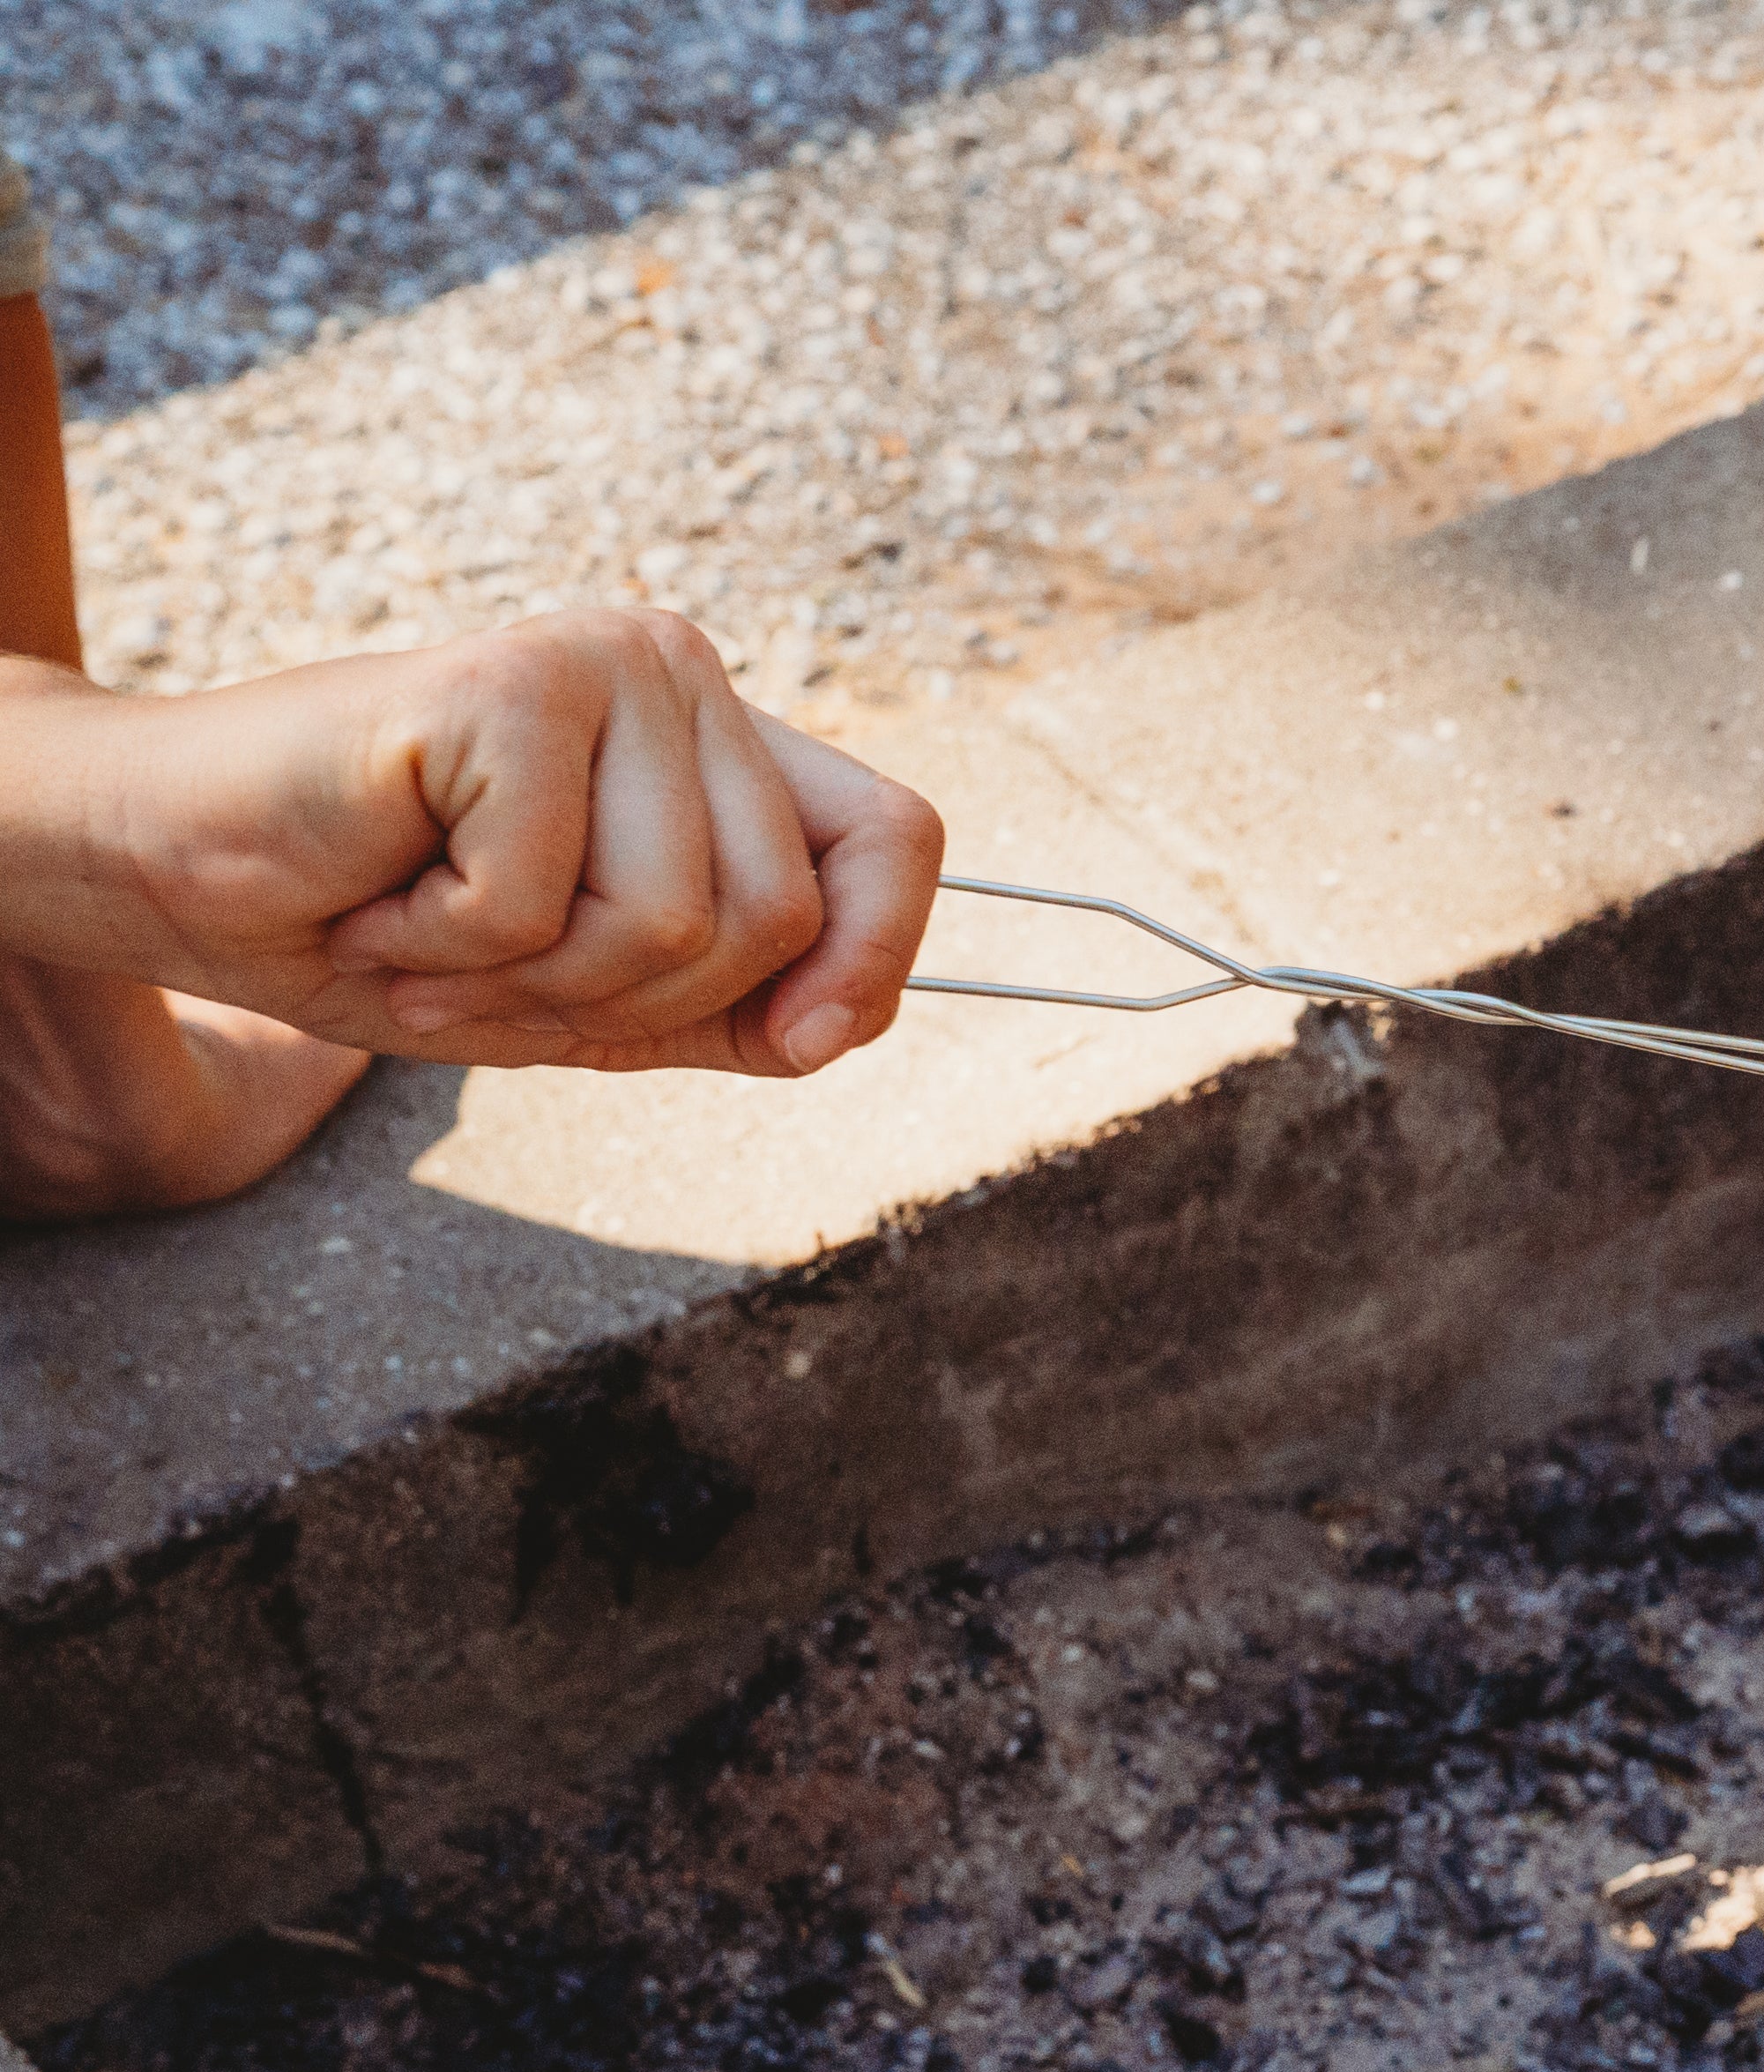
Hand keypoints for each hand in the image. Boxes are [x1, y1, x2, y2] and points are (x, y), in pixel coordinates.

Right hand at [0, 609, 940, 1077]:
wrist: (186, 877)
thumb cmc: (399, 932)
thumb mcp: (613, 997)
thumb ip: (753, 1002)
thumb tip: (856, 1017)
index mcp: (723, 734)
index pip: (899, 839)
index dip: (877, 956)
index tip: (805, 1038)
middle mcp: (678, 669)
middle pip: (777, 915)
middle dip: (633, 998)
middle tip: (502, 962)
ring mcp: (600, 663)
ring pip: (676, 921)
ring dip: (536, 978)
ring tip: (440, 925)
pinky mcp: (507, 688)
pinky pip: (543, 903)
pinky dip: (452, 940)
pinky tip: (386, 888)